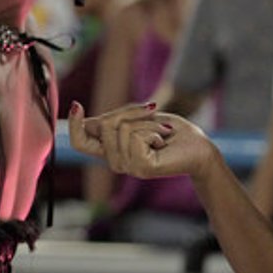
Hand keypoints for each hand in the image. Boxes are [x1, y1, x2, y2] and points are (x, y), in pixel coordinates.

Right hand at [68, 101, 219, 182]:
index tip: (75, 105)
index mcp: (113, 150)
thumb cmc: (172, 133)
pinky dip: (153, 131)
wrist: (200, 148)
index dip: (73, 124)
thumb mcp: (139, 119)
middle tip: (152, 116)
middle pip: (104, 125)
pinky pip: (135, 136)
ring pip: (121, 129)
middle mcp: (116, 161)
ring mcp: (128, 167)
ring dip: (146, 122)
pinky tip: (163, 141)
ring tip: (161, 134)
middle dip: (129, 112)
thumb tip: (87, 122)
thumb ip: (115, 121)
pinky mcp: (141, 168)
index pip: (81, 142)